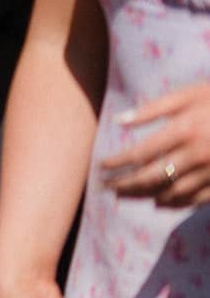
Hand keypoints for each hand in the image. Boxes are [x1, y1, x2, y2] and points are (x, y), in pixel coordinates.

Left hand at [96, 83, 209, 205]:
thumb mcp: (189, 95)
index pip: (139, 153)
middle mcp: (196, 155)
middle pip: (150, 177)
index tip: (101, 166)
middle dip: (124, 184)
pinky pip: (194, 199)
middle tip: (105, 188)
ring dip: (144, 196)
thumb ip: (153, 109)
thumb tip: (117, 121)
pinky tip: (158, 203)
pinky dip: (174, 203)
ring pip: (170, 192)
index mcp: (184, 130)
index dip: (117, 163)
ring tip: (124, 196)